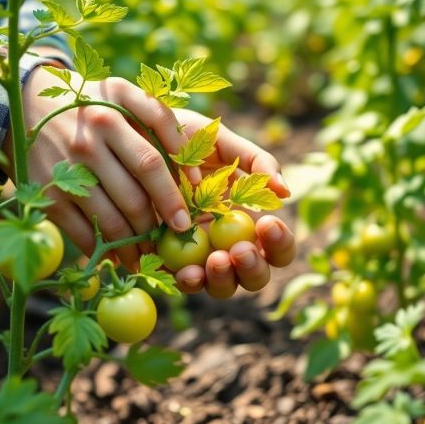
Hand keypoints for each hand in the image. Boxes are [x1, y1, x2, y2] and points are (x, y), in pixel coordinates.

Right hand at [12, 66, 192, 269]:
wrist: (26, 105)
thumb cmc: (92, 105)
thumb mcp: (124, 95)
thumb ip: (159, 123)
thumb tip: (193, 175)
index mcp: (113, 113)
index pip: (152, 162)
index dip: (174, 194)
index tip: (187, 216)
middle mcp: (88, 140)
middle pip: (134, 196)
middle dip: (159, 225)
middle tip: (174, 239)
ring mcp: (66, 169)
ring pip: (111, 220)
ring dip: (136, 244)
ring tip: (150, 254)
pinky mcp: (48, 193)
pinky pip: (83, 231)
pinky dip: (106, 250)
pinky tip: (121, 257)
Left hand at [169, 109, 295, 297]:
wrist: (140, 137)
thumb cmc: (189, 142)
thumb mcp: (223, 144)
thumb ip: (257, 162)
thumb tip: (284, 192)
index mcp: (251, 223)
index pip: (277, 246)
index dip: (279, 243)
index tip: (267, 224)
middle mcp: (230, 247)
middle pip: (254, 276)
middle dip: (252, 268)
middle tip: (240, 250)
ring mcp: (201, 259)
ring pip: (221, 286)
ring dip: (222, 279)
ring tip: (215, 260)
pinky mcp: (171, 263)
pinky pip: (183, 282)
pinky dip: (188, 281)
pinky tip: (186, 272)